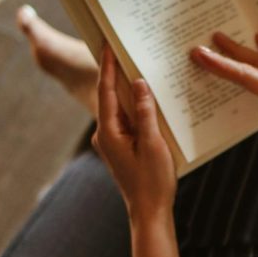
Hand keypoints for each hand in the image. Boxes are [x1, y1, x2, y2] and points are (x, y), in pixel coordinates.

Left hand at [92, 46, 176, 218]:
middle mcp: (104, 135)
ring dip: (130, 92)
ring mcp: (112, 142)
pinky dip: (137, 110)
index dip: (107, 66)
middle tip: (124, 48)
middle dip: (118, 74)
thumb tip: (138, 83)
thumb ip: (145, 111)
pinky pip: (128, 122)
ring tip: (140, 68)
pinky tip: (150, 101)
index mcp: (108, 132)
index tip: (107, 44)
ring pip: (121, 109)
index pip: (105, 91)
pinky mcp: (121, 148)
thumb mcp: (153, 143)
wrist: (149, 212)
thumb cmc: (152, 181)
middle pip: (111, 97)